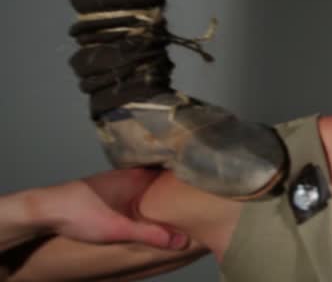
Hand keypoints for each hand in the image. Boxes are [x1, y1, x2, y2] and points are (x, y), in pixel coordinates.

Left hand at [37, 168, 187, 249]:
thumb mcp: (119, 228)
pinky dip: (147, 197)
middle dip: (178, 187)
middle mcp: (131, 173)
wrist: (45, 210)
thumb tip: (182, 240)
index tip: (205, 186)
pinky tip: (149, 209)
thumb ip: (151, 234)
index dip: (190, 178)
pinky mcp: (109, 189)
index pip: (173, 170)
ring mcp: (119, 179)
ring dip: (162, 193)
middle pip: (163, 177)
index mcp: (138, 176)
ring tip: (179, 205)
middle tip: (197, 199)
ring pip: (149, 183)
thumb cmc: (79, 213)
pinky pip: (137, 189)